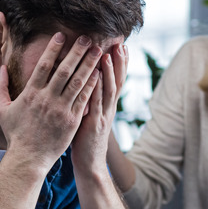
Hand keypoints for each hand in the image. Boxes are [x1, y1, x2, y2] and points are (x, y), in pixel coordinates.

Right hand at [0, 32, 102, 171]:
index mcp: (31, 94)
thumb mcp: (1, 110)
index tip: (61, 35)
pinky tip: (99, 73)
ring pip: (78, 82)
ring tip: (97, 50)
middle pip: (64, 70)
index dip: (53, 49)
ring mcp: (61, 110)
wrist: (28, 159)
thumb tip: (0, 68)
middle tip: (86, 37)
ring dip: (88, 64)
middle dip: (76, 51)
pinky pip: (84, 99)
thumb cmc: (15, 134)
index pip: (43, 66)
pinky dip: (92, 85)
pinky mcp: (72, 120)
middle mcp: (47, 99)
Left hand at [71, 42, 127, 175]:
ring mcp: (103, 116)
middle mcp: (108, 108)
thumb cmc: (86, 141)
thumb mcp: (90, 116)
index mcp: (107, 106)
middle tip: (120, 43)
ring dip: (108, 72)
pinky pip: (95, 103)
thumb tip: (86, 83)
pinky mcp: (94, 123)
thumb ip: (90, 100)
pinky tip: (95, 76)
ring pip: (108, 90)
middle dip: (119, 62)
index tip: (121, 46)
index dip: (120, 63)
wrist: (90, 164)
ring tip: (107, 54)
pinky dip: (96, 88)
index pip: (116, 80)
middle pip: (117, 81)